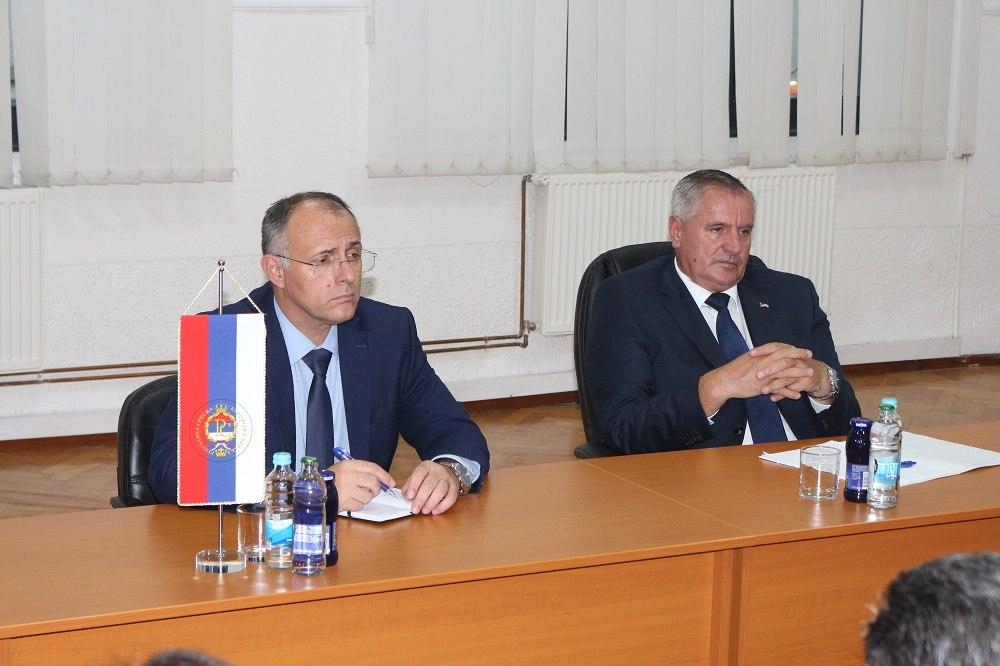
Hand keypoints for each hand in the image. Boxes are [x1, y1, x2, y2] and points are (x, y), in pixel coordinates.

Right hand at [332, 459, 395, 511]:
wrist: (314, 492)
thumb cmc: (332, 480)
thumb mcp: (344, 469)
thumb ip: (361, 472)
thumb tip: (383, 481)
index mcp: (348, 465)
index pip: (372, 468)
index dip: (384, 475)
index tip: (391, 482)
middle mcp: (348, 475)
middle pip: (373, 483)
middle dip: (376, 489)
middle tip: (371, 491)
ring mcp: (346, 489)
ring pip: (368, 496)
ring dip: (365, 498)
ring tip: (355, 496)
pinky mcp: (344, 502)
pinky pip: (360, 506)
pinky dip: (357, 505)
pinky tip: (349, 501)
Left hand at [402, 461, 459, 514]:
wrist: (446, 472)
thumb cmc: (427, 477)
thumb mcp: (416, 477)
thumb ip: (409, 486)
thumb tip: (406, 498)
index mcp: (426, 467)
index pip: (420, 473)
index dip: (414, 485)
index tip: (409, 497)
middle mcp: (438, 471)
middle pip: (430, 484)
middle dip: (421, 498)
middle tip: (415, 509)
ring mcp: (448, 479)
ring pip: (441, 490)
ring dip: (432, 503)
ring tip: (424, 511)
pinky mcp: (455, 488)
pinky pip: (451, 498)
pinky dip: (443, 506)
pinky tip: (435, 511)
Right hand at [699, 343, 814, 413]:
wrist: (724, 381)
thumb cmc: (733, 371)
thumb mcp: (747, 360)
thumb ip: (759, 358)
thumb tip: (766, 355)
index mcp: (760, 355)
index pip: (779, 348)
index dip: (792, 348)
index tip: (801, 349)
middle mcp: (763, 362)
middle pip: (785, 357)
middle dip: (799, 356)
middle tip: (810, 356)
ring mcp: (764, 375)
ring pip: (785, 372)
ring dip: (799, 373)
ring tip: (810, 374)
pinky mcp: (762, 386)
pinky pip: (778, 389)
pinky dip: (789, 392)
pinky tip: (797, 395)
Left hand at [750, 345, 830, 401]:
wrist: (817, 375)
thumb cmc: (794, 367)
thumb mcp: (781, 361)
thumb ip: (767, 360)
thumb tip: (749, 359)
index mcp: (788, 352)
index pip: (775, 347)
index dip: (763, 350)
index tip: (751, 353)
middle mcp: (795, 359)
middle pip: (783, 362)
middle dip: (770, 369)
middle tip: (757, 376)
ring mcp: (802, 370)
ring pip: (788, 377)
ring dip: (775, 385)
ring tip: (763, 391)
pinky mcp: (806, 381)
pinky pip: (793, 388)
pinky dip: (783, 394)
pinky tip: (773, 398)